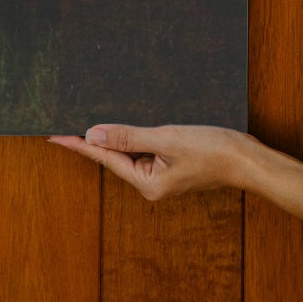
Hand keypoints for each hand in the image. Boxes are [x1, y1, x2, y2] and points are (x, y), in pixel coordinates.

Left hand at [49, 124, 251, 199]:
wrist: (247, 159)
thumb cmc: (212, 150)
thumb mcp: (165, 139)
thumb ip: (127, 136)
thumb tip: (93, 135)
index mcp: (147, 183)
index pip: (104, 158)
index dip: (79, 145)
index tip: (55, 136)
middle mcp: (151, 183)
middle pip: (114, 156)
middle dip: (93, 138)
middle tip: (66, 122)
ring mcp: (162, 175)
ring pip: (130, 151)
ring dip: (114, 135)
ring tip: (90, 118)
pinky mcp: (172, 165)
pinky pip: (144, 149)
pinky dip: (133, 135)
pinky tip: (125, 123)